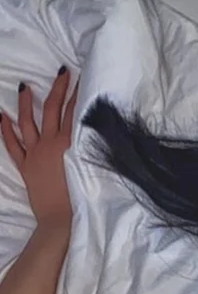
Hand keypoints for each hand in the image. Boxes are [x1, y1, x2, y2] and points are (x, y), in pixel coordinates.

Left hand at [1, 68, 77, 226]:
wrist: (60, 221)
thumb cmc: (81, 200)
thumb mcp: (92, 170)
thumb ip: (89, 148)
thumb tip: (93, 131)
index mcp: (69, 144)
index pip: (74, 111)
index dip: (78, 92)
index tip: (82, 77)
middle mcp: (50, 143)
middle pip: (53, 109)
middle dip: (58, 88)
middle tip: (61, 72)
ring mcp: (35, 154)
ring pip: (28, 122)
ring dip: (26, 103)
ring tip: (24, 86)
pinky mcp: (26, 166)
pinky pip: (12, 145)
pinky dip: (5, 130)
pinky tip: (1, 116)